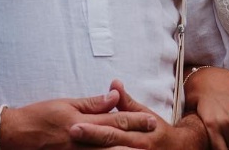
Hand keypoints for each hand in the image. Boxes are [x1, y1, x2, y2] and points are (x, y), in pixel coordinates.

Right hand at [2, 89, 156, 149]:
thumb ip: (92, 103)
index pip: (113, 120)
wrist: (15, 135)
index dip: (133, 120)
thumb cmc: (39, 116)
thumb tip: (114, 97)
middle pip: (115, 140)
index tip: (150, 120)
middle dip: (135, 137)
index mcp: (82, 123)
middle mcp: (82, 141)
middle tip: (153, 136)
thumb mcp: (66, 104)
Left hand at [68, 80, 205, 149]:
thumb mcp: (145, 115)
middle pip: (111, 144)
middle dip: (91, 139)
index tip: (75, 124)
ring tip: (72, 149)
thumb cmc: (158, 132)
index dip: (94, 127)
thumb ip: (126, 102)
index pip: (114, 129)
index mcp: (140, 133)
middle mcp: (139, 148)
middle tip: (71, 133)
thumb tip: (114, 84)